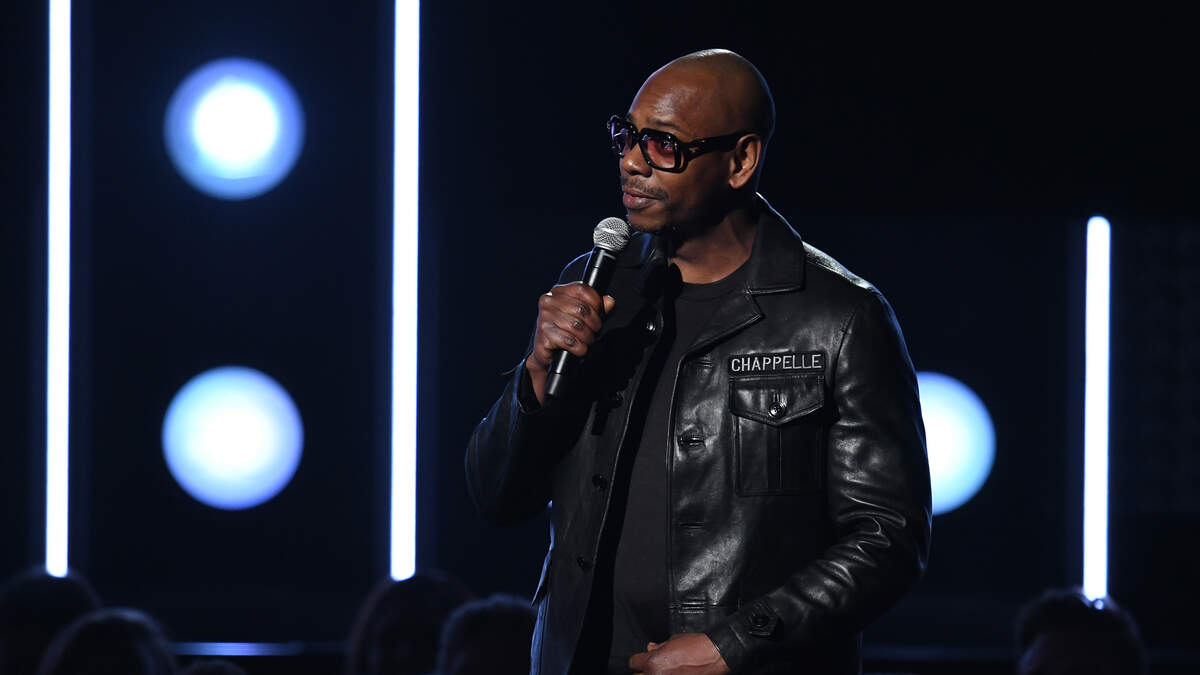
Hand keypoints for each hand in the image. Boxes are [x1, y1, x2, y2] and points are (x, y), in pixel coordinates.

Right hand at [524, 282, 615, 403]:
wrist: (546, 351)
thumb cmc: (565, 331)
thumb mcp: (583, 317)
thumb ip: (597, 307)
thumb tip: (609, 302)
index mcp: (558, 292)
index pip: (582, 289)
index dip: (596, 302)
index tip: (600, 314)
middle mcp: (548, 301)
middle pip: (581, 308)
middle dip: (594, 323)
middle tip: (594, 331)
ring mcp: (544, 317)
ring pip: (577, 326)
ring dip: (588, 337)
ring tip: (587, 341)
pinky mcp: (543, 334)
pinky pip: (569, 341)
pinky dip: (579, 348)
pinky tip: (579, 349)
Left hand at [628, 633, 730, 674]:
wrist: (715, 657)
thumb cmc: (697, 647)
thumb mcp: (674, 640)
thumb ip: (659, 646)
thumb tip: (650, 648)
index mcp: (653, 662)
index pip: (633, 663)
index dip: (639, 660)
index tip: (644, 660)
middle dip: (645, 671)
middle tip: (655, 667)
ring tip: (666, 671)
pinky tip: (674, 674)